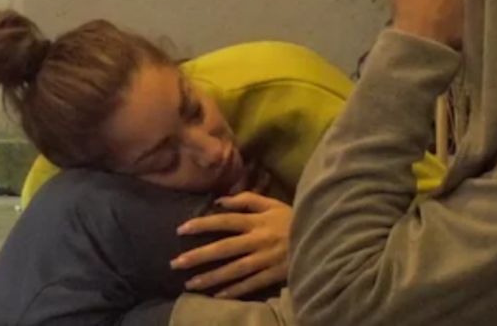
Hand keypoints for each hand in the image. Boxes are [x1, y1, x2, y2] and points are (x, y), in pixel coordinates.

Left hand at [171, 192, 291, 298]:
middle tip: (176, 263)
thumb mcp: (272, 203)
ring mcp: (265, 259)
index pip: (225, 221)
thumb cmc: (291, 219)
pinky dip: (234, 291)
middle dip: (199, 255)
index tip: (181, 230)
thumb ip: (247, 199)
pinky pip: (251, 284)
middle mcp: (258, 240)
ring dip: (211, 277)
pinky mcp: (273, 274)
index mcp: (257, 221)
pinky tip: (217, 296)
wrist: (321, 237)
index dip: (203, 224)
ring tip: (189, 284)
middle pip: (225, 247)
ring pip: (234, 269)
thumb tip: (220, 200)